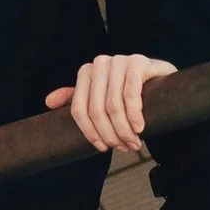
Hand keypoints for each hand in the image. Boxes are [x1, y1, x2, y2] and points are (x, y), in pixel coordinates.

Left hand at [50, 51, 175, 154]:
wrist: (160, 82)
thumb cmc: (127, 93)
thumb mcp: (100, 97)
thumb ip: (77, 99)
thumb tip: (48, 102)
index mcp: (86, 72)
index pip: (79, 110)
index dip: (90, 133)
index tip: (102, 148)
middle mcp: (100, 63)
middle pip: (96, 110)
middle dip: (110, 134)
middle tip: (123, 148)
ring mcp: (119, 61)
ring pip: (113, 105)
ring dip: (124, 130)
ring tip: (134, 143)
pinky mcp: (139, 62)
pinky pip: (131, 93)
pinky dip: (134, 115)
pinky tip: (140, 127)